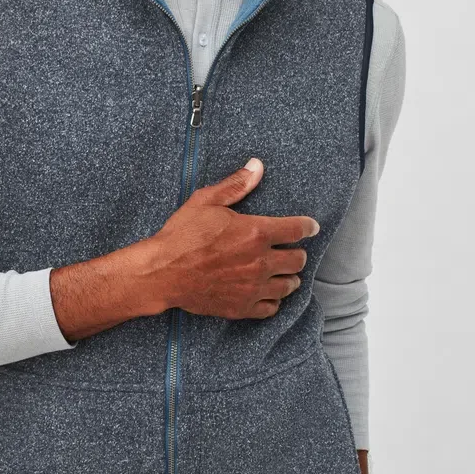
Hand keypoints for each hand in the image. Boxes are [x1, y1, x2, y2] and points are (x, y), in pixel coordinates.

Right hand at [150, 158, 319, 319]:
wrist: (163, 272)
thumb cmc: (183, 234)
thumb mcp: (206, 201)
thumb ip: (236, 185)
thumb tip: (257, 166)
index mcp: (256, 232)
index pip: (296, 229)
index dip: (307, 226)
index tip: (311, 227)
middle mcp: (260, 261)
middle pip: (297, 260)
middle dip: (297, 253)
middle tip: (291, 250)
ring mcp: (253, 287)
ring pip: (289, 285)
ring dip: (289, 276)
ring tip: (283, 272)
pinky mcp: (243, 307)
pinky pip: (272, 307)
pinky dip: (274, 299)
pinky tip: (268, 292)